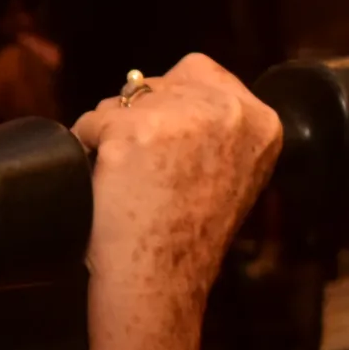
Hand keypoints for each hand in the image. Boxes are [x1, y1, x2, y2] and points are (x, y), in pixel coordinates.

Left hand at [71, 53, 281, 295]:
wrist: (164, 278)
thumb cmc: (191, 235)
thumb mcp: (235, 171)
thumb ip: (220, 131)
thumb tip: (174, 98)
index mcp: (262, 122)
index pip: (200, 71)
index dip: (171, 101)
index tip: (165, 136)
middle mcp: (227, 110)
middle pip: (157, 83)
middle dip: (139, 114)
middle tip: (141, 164)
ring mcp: (180, 117)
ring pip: (121, 100)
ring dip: (111, 131)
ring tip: (127, 179)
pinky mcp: (133, 130)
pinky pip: (90, 122)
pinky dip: (86, 146)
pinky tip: (103, 179)